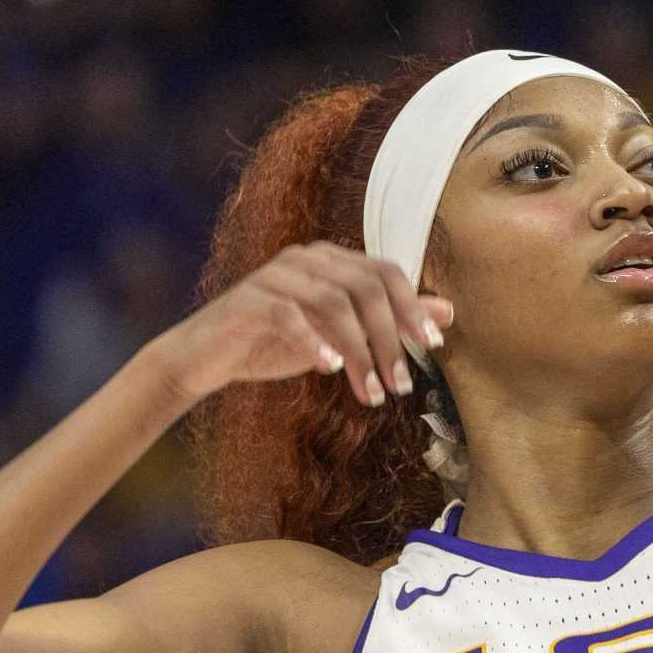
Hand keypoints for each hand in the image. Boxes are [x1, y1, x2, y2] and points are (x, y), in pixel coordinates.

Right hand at [147, 243, 452, 408]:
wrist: (206, 359)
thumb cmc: (276, 344)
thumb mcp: (340, 336)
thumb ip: (388, 321)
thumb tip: (447, 312)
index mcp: (331, 259)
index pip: (385, 272)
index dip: (413, 307)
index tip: (432, 346)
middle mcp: (306, 258)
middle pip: (365, 287)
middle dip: (390, 337)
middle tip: (401, 384)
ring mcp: (275, 275)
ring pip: (333, 303)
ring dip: (359, 352)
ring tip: (371, 393)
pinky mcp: (249, 300)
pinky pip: (289, 315)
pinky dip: (314, 342)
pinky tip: (330, 370)